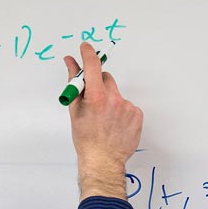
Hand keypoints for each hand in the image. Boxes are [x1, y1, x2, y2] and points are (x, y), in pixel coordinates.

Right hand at [64, 42, 142, 200]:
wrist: (103, 161)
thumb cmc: (86, 139)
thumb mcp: (75, 110)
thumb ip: (73, 83)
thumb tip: (70, 62)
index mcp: (96, 98)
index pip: (93, 66)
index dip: (88, 54)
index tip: (86, 47)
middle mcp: (114, 100)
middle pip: (106, 79)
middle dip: (99, 85)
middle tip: (93, 101)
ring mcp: (127, 108)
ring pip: (117, 93)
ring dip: (110, 100)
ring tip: (105, 119)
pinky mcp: (137, 115)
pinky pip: (127, 105)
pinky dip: (121, 111)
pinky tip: (115, 124)